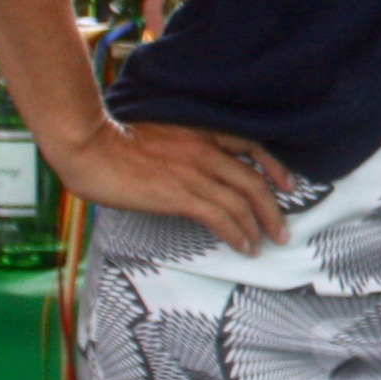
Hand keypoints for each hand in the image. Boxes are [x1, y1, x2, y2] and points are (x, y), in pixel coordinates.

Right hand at [51, 118, 297, 256]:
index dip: (275, 167)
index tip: (288, 184)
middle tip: (283, 229)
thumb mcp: (164, 134)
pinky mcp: (180, 195)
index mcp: (203, 133)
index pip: (252, 146)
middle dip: (273, 209)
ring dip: (258, 227)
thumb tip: (201, 169)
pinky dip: (237, 234)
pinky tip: (243, 246)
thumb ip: (187, 147)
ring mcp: (194, 174)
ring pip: (242, 203)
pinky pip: (220, 217)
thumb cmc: (117, 142)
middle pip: (254, 181)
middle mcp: (206, 152)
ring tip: (264, 244)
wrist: (91, 148)